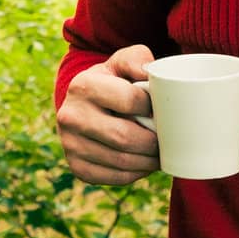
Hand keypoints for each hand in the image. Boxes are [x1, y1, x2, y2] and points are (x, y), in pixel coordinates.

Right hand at [56, 44, 159, 184]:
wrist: (83, 105)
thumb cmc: (111, 82)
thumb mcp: (121, 63)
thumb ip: (137, 59)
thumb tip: (151, 74)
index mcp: (83, 86)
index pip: (130, 100)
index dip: (153, 107)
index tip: (159, 109)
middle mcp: (71, 116)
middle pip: (125, 137)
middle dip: (154, 142)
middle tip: (168, 139)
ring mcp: (70, 145)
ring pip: (122, 161)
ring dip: (149, 161)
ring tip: (159, 152)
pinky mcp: (77, 167)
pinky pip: (115, 177)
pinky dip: (136, 173)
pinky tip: (142, 162)